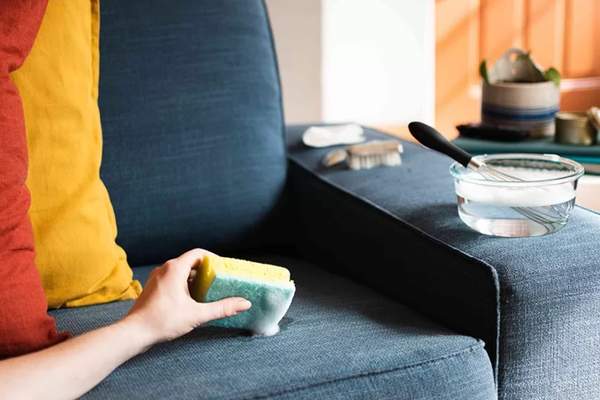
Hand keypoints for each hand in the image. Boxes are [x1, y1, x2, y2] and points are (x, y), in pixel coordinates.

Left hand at [123, 249, 251, 346]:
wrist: (134, 333)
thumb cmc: (163, 321)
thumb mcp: (197, 314)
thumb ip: (222, 308)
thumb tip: (244, 303)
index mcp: (175, 268)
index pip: (198, 253)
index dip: (213, 258)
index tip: (223, 268)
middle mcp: (165, 268)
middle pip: (190, 262)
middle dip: (206, 271)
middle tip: (219, 281)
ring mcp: (157, 278)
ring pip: (181, 272)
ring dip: (195, 279)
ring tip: (207, 292)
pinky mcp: (153, 287)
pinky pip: (172, 279)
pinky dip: (184, 285)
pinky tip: (191, 300)